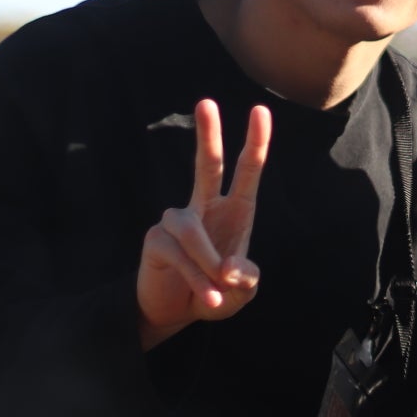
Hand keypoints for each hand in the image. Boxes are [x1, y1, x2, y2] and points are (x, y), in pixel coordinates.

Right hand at [138, 99, 271, 347]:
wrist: (177, 314)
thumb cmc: (216, 294)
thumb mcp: (242, 291)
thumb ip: (245, 279)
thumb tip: (229, 268)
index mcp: (234, 211)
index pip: (246, 170)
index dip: (255, 142)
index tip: (260, 110)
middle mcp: (205, 208)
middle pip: (207, 165)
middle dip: (208, 134)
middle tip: (206, 101)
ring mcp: (177, 221)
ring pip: (191, 230)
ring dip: (207, 264)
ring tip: (218, 293)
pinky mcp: (156, 239)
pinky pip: (179, 254)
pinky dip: (198, 280)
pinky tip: (208, 298)